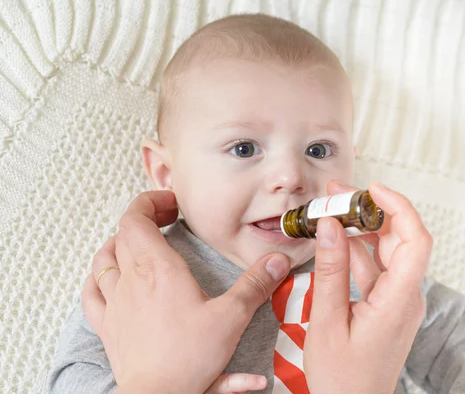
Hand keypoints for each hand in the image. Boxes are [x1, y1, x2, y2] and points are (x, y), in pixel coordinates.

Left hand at [81, 191, 289, 393]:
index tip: (171, 203)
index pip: (136, 218)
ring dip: (119, 244)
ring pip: (103, 259)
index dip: (150, 202)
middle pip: (122, 233)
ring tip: (138, 243)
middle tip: (168, 219)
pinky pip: (91, 292)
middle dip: (144, 218)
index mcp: (158, 269)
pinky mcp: (108, 325)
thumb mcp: (232, 317)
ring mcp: (114, 303)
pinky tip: (106, 278)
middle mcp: (131, 280)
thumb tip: (278, 261)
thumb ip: (255, 285)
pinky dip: (97, 277)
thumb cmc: (189, 358)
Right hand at [304, 181, 431, 393]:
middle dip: (371, 211)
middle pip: (400, 239)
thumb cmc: (342, 378)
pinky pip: (377, 269)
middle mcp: (406, 297)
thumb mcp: (326, 322)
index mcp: (399, 301)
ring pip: (386, 251)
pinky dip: (357, 251)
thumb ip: (330, 270)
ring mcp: (398, 301)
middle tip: (338, 195)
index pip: (415, 240)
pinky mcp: (387, 305)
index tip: (372, 190)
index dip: (398, 208)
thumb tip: (329, 226)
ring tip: (331, 211)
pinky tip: (336, 240)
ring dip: (361, 230)